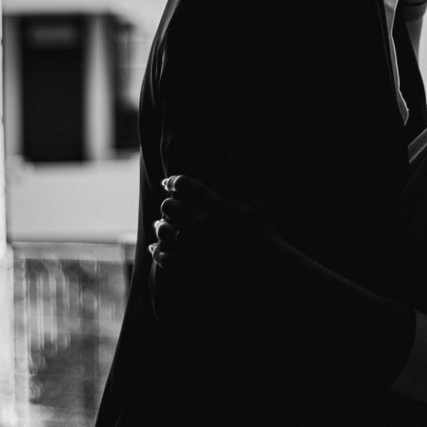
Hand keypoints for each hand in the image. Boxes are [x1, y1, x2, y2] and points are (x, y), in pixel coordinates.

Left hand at [149, 174, 273, 274]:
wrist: (269, 274)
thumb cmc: (266, 238)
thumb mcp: (257, 204)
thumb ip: (241, 177)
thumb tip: (232, 151)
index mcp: (216, 205)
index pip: (183, 184)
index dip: (173, 181)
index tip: (169, 184)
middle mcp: (201, 224)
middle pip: (168, 206)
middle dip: (168, 204)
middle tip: (168, 206)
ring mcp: (193, 248)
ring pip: (163, 230)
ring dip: (161, 226)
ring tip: (160, 226)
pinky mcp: (189, 269)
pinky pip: (163, 257)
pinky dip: (158, 251)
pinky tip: (157, 249)